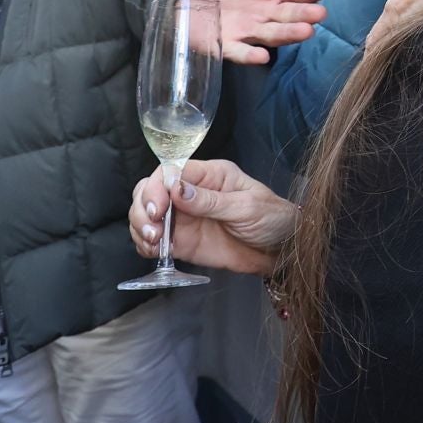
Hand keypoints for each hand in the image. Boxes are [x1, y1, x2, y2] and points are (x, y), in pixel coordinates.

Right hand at [129, 158, 297, 275]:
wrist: (282, 252)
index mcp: (208, 175)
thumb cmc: (272, 219)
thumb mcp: (247, 207)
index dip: (157, 187)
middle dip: (143, 207)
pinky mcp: (182, 241)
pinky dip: (145, 244)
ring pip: (146, 214)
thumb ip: (211, 201)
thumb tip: (176, 189)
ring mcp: (184, 218)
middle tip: (153, 229)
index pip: (170, 171)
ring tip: (153, 242)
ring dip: (140, 226)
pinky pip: (153, 240)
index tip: (157, 208)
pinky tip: (152, 250)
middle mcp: (190, 193)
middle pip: (150, 190)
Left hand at [181, 0, 330, 63]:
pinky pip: (241, 52)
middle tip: (319, 14)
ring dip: (289, 35)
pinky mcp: (227, 45)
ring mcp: (249, 30)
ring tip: (305, 31)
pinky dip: (251, 56)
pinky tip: (262, 56)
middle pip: (290, 15)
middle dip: (306, 15)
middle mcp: (266, 13)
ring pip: (273, 35)